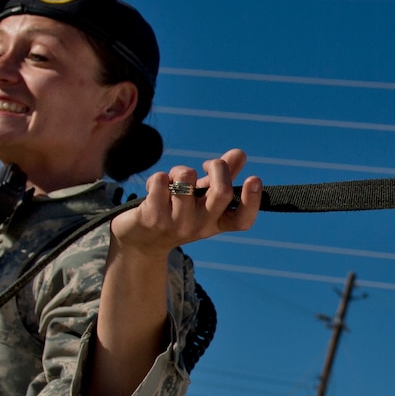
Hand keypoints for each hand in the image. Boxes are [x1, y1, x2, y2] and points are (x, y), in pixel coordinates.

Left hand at [112, 150, 261, 259]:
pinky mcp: (153, 217)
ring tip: (172, 181)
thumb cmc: (178, 213)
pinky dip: (158, 178)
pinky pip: (160, 180)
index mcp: (217, 223)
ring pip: (186, 176)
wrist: (140, 241)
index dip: (252, 200)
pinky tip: (155, 190)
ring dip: (179, 170)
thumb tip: (240, 154)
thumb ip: (223, 176)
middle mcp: (200, 226)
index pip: (243, 219)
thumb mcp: (203, 199)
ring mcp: (177, 224)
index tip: (254, 179)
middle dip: (218, 167)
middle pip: (222, 192)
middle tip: (208, 165)